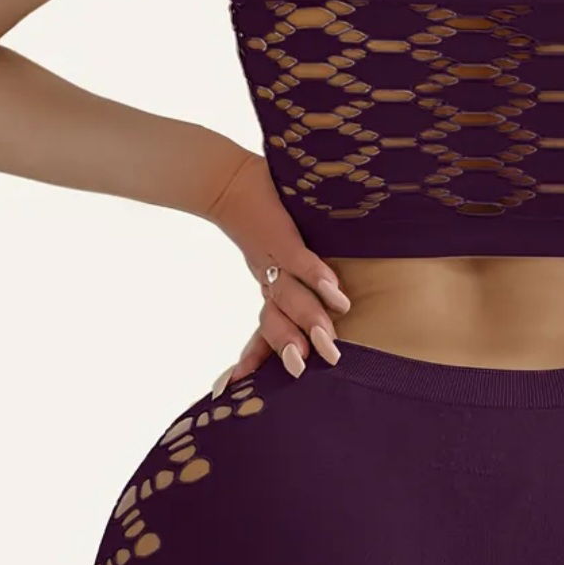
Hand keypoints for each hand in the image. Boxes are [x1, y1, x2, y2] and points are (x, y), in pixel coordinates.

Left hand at [204, 150, 350, 389]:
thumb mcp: (269, 253)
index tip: (241, 384)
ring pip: (290, 298)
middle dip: (291, 346)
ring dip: (308, 321)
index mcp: (268, 286)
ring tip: (328, 345)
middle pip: (277, 319)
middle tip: (304, 370)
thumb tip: (324, 295)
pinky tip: (338, 298)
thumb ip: (295, 271)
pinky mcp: (282, 236)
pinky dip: (319, 280)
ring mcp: (274, 259)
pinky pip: (302, 262)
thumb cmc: (255, 215)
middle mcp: (268, 279)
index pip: (265, 328)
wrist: (224, 180)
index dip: (257, 356)